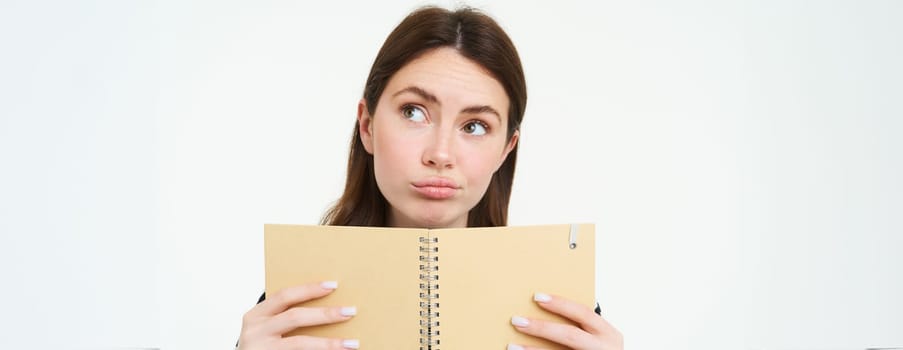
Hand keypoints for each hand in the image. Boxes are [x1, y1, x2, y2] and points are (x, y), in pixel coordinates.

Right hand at [237, 281, 359, 349]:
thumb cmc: (261, 346)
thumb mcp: (265, 328)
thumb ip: (284, 316)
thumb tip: (327, 305)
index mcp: (255, 315)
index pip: (285, 296)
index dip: (309, 289)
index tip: (333, 285)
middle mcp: (255, 331)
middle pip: (295, 317)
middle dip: (325, 314)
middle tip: (350, 311)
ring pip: (300, 343)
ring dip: (329, 343)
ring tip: (351, 343)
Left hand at [509, 293, 622, 349]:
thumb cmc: (598, 349)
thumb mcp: (598, 337)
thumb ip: (581, 325)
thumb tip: (545, 307)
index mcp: (608, 333)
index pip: (583, 313)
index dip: (560, 304)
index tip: (537, 297)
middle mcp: (603, 348)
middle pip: (570, 335)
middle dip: (542, 328)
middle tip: (517, 320)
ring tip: (512, 345)